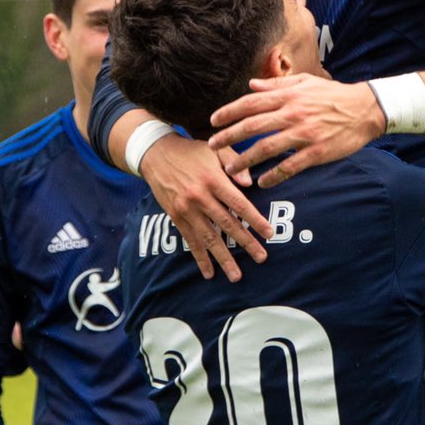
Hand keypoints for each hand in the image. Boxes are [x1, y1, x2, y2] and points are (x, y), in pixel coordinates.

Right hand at [139, 133, 273, 281]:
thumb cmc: (191, 151)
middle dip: (246, 243)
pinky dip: (200, 258)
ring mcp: (186, 209)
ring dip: (224, 258)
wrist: (155, 154)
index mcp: (213, 179)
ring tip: (236, 275)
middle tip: (262, 258)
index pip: (239, 204)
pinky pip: (190, 241)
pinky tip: (209, 273)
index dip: (255, 220)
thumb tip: (250, 183)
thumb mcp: (216, 149)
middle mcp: (200, 197)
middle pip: (227, 224)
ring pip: (209, 238)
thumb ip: (235, 163)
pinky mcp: (176, 217)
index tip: (269, 233)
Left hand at [207, 74, 386, 188]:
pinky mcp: (317, 152)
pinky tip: (262, 181)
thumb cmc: (334, 95)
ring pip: (266, 148)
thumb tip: (251, 84)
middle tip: (211, 146)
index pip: (251, 103)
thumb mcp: (305, 83)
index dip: (229, 112)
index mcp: (288, 96)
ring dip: (245, 160)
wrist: (365, 109)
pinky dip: (274, 175)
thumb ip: (277, 84)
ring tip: (230, 170)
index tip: (213, 121)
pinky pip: (290, 166)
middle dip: (228, 137)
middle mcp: (293, 113)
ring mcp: (304, 134)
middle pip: (252, 126)